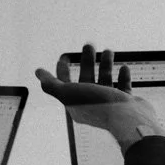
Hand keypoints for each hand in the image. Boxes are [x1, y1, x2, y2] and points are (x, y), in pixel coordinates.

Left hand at [36, 43, 164, 152]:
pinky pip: (123, 88)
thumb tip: (38, 73)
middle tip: (89, 45)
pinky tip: (123, 67)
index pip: (65, 85)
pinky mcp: (126, 104)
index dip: (62, 70)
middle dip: (86, 61)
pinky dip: (123, 77)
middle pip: (86, 79)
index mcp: (76, 104)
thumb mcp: (68, 93)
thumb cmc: (97, 105)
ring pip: (105, 81)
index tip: (65, 56)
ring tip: (108, 51)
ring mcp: (110, 104)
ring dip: (106, 65)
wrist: (127, 118)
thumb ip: (51, 84)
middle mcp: (92, 104)